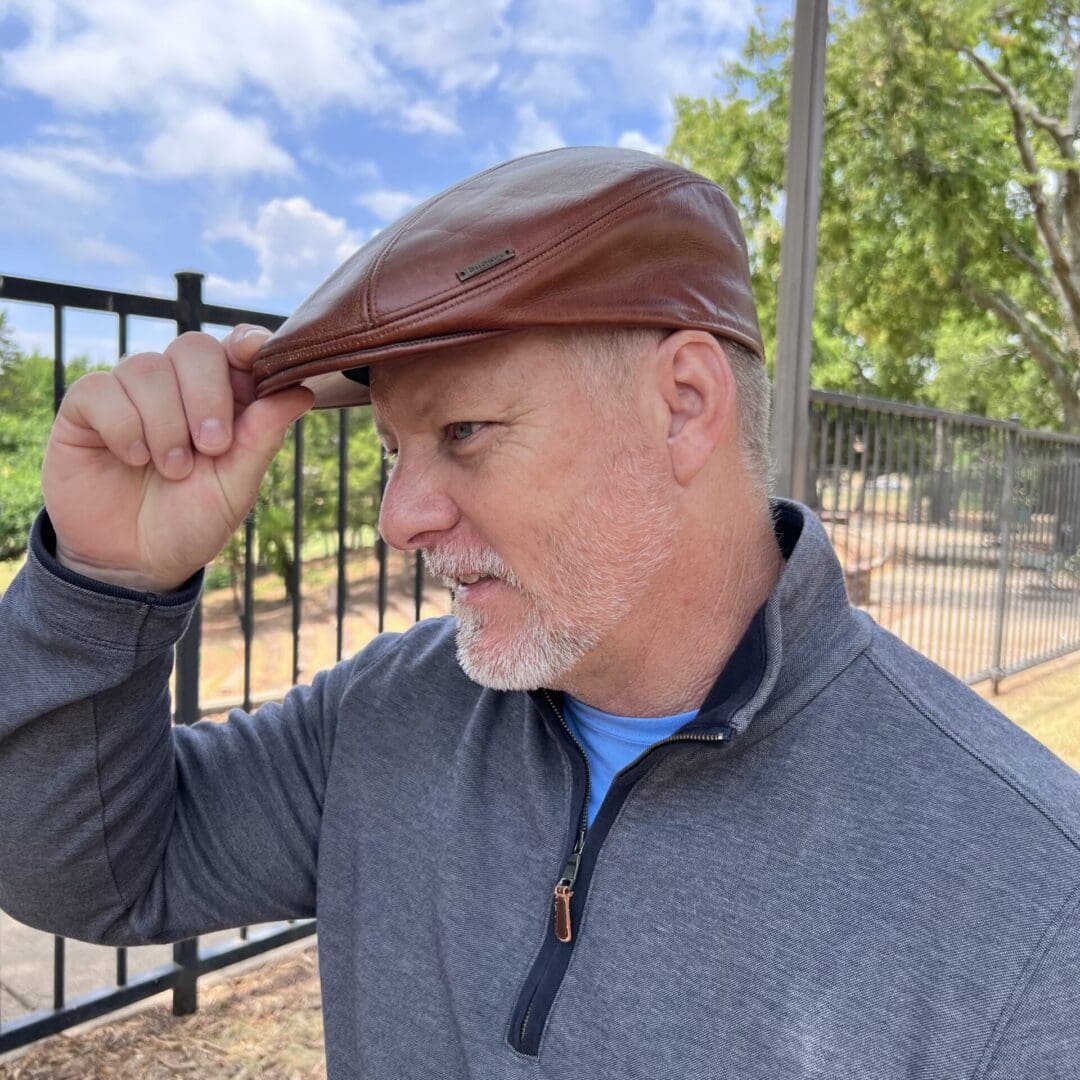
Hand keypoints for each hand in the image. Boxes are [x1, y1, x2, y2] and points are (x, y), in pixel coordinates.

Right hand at [41, 327, 313, 592]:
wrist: (134, 564)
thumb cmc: (192, 521)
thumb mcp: (236, 486)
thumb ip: (262, 437)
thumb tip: (300, 392)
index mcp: (224, 400)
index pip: (237, 348)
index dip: (248, 343)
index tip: (253, 355)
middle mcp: (177, 387)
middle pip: (194, 347)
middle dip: (207, 394)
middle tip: (213, 446)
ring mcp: (130, 394)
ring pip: (147, 368)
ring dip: (166, 423)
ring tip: (173, 469)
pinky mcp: (86, 409)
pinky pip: (101, 389)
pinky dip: (124, 426)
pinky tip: (134, 458)